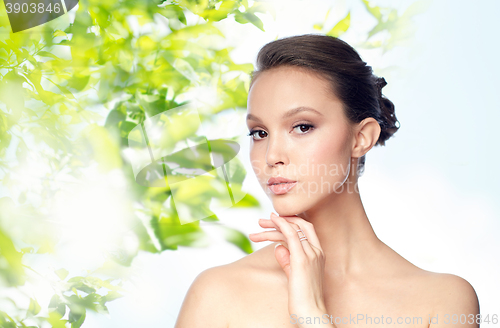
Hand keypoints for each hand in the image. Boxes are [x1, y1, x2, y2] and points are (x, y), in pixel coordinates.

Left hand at [249, 213, 333, 327]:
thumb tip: (277, 247)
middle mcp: (316, 251)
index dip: (291, 221)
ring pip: (292, 229)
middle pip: (299, 225)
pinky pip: (291, 234)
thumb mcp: (294, 275)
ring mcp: (310, 254)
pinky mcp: (301, 260)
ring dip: (274, 224)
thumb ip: (287, 260)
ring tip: (258, 224)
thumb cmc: (303, 299)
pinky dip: (281, 224)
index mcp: (318, 254)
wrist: (311, 314)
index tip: (274, 221)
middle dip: (281, 219)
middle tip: (262, 221)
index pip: (306, 229)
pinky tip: (272, 221)